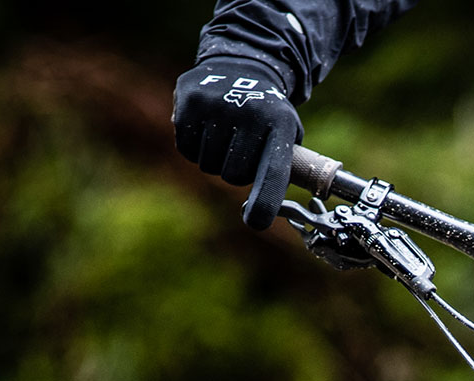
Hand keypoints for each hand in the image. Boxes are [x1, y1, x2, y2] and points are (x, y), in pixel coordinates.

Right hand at [172, 56, 302, 229]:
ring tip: (225, 133)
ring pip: (208, 165)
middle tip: (241, 147)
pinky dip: (194, 147)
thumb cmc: (267, 114)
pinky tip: (206, 127)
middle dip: (235, 171)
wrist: (242, 66)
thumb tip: (260, 216)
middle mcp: (250, 112)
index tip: (255, 221)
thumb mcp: (287, 134)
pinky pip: (186, 150)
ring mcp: (219, 104)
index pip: (274, 171)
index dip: (265, 200)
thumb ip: (282, 171)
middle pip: (233, 175)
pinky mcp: (190, 101)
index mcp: (281, 125)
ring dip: (214, 158)